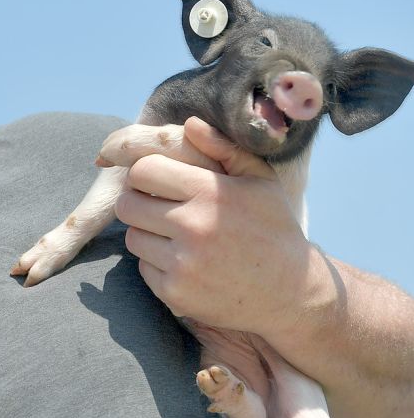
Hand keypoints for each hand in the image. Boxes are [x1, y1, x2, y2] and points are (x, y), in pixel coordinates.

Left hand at [113, 117, 325, 336]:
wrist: (291, 292)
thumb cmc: (273, 228)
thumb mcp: (260, 180)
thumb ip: (222, 148)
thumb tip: (188, 124)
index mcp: (209, 192)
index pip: (142, 171)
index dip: (145, 175)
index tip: (157, 182)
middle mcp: (192, 227)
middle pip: (127, 205)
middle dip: (138, 203)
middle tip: (158, 208)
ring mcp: (182, 264)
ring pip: (132, 238)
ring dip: (147, 234)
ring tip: (175, 236)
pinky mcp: (175, 293)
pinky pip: (143, 268)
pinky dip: (156, 264)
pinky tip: (185, 262)